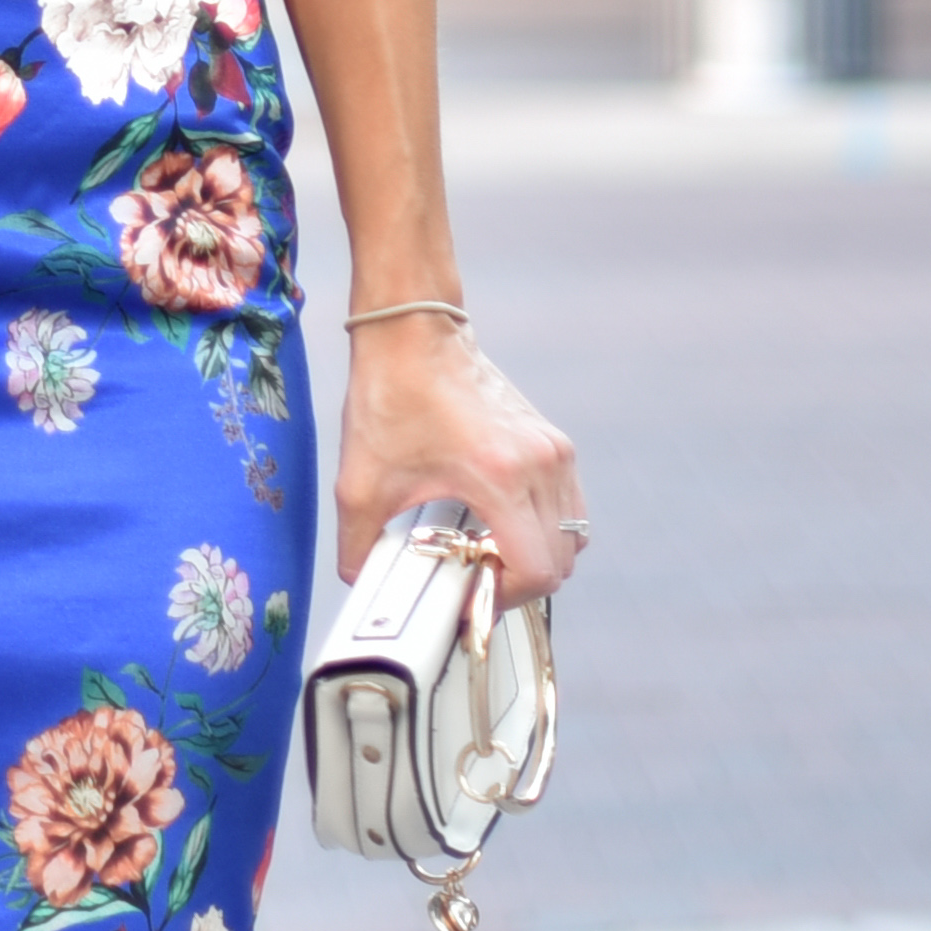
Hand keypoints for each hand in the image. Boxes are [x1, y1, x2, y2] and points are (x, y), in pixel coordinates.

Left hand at [332, 313, 585, 607]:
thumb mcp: (360, 481)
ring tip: (486, 552)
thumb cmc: (390, 396)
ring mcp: (554, 450)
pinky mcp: (553, 441)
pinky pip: (568, 507)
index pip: (536, 570)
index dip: (504, 599)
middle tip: (474, 579)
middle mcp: (540, 463)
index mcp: (500, 476)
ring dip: (536, 557)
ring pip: (571, 536)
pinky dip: (545, 528)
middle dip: (518, 583)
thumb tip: (361, 586)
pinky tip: (500, 522)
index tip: (470, 597)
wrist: (413, 332)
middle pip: (560, 562)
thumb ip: (359, 545)